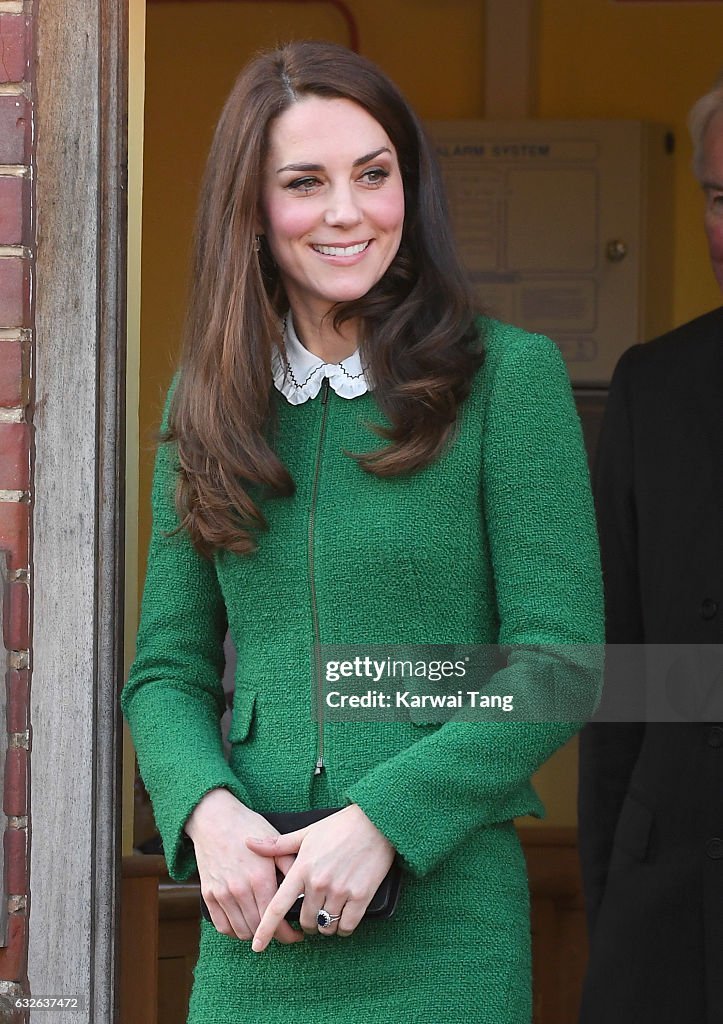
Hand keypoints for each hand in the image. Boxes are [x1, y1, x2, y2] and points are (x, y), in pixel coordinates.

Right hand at [184, 789, 302, 943]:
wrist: (215, 818)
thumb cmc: (248, 827)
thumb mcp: (275, 842)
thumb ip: (291, 866)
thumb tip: (307, 889)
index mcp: (260, 878)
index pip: (275, 918)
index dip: (288, 934)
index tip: (296, 936)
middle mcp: (240, 890)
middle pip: (258, 929)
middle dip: (273, 936)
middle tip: (283, 933)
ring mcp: (222, 893)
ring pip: (240, 931)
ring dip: (254, 934)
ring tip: (265, 927)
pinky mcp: (208, 895)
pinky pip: (222, 926)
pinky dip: (234, 931)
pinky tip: (245, 924)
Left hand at [246, 804, 395, 950]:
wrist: (375, 821)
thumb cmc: (339, 826)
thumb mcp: (306, 832)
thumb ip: (277, 845)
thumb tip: (248, 843)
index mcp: (302, 868)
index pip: (278, 906)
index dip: (266, 929)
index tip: (257, 947)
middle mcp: (318, 883)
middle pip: (305, 921)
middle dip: (307, 922)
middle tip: (313, 913)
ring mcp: (340, 890)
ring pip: (326, 926)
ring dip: (326, 925)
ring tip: (329, 912)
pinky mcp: (361, 896)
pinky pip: (347, 926)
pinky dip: (343, 928)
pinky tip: (344, 918)